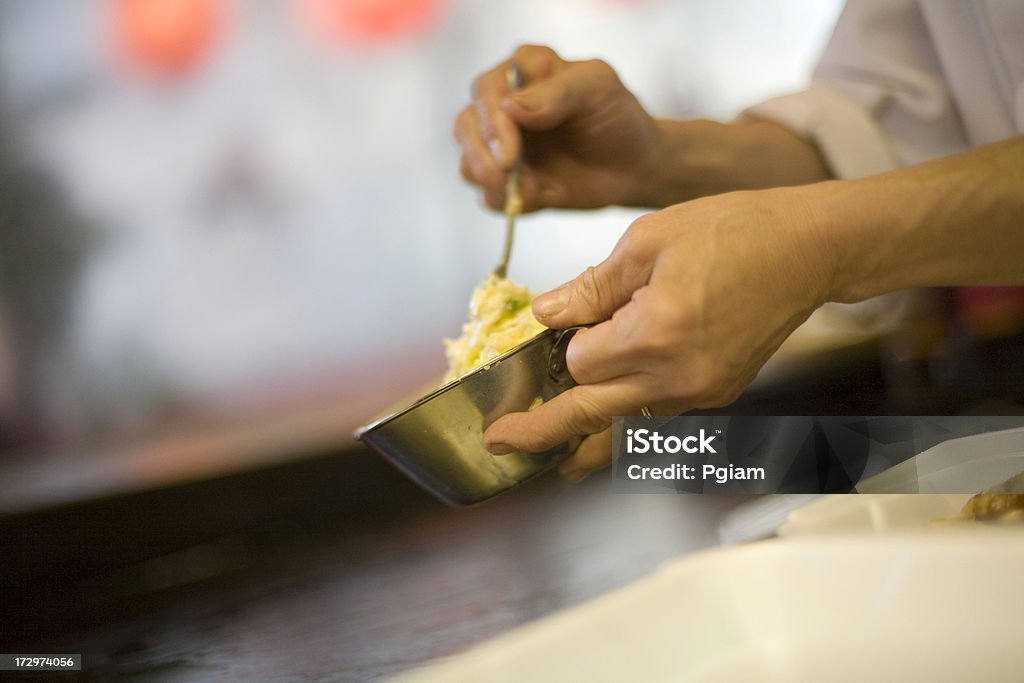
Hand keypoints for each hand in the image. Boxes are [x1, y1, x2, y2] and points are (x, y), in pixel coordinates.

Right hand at [454, 44, 663, 211]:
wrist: (634, 165)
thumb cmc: (617, 117)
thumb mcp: (598, 89)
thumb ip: (557, 93)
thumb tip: (509, 108)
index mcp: (521, 70)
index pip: (486, 92)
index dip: (492, 124)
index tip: (510, 155)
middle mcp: (502, 104)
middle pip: (465, 127)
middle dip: (482, 158)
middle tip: (508, 178)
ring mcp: (500, 145)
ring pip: (468, 164)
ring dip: (498, 184)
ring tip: (540, 191)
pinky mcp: (506, 180)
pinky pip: (488, 196)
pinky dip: (513, 203)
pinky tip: (551, 195)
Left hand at [482, 187, 835, 479]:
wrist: (807, 249)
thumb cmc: (733, 230)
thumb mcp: (647, 240)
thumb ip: (591, 286)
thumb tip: (545, 314)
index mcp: (655, 333)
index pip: (579, 362)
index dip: (566, 343)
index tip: (566, 324)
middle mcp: (678, 376)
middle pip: (591, 414)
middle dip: (542, 428)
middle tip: (499, 441)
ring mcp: (701, 392)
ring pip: (626, 427)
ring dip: (585, 440)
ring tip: (553, 462)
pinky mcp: (717, 394)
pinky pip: (658, 417)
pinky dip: (628, 423)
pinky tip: (608, 431)